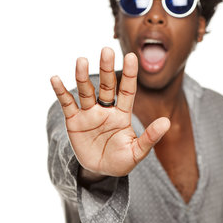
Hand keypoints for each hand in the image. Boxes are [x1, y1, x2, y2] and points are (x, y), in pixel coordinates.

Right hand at [50, 47, 169, 177]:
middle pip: (107, 85)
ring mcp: (90, 114)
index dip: (129, 74)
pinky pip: (67, 104)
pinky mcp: (74, 122)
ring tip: (82, 61)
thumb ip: (150, 137)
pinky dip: (61, 91)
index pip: (127, 90)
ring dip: (83, 76)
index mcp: (123, 114)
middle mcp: (106, 110)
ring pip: (86, 91)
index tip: (132, 56)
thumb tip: (167, 122)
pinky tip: (55, 78)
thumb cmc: (122, 161)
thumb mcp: (137, 151)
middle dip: (107, 68)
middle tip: (106, 50)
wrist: (101, 172)